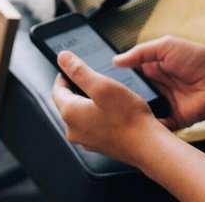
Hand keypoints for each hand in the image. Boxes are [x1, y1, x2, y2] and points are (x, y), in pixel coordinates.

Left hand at [51, 51, 169, 164]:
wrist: (148, 146)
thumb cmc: (128, 118)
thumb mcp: (103, 86)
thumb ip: (80, 71)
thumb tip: (62, 58)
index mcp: (70, 113)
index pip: (57, 90)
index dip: (63, 76)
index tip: (70, 68)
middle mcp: (73, 130)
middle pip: (68, 104)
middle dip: (77, 89)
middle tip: (93, 79)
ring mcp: (86, 140)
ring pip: (81, 115)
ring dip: (89, 103)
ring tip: (106, 95)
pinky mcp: (99, 146)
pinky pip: (92, 126)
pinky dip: (98, 116)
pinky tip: (114, 112)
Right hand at [113, 36, 204, 129]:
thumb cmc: (196, 59)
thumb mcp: (166, 46)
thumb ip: (141, 52)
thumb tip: (116, 60)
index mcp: (153, 69)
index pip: (129, 76)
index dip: (117, 80)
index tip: (102, 83)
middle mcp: (156, 88)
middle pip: (132, 96)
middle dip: (122, 99)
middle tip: (108, 101)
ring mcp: (163, 105)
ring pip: (141, 111)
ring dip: (133, 113)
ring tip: (118, 115)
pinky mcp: (171, 120)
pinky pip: (156, 126)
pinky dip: (148, 127)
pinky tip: (137, 126)